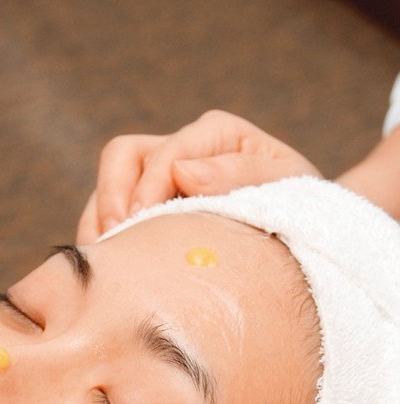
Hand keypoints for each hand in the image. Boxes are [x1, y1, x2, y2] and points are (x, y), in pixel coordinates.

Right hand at [77, 110, 320, 242]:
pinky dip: (104, 240)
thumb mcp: (286, 188)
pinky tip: (115, 268)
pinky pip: (106, 217)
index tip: (138, 225)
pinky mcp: (145, 211)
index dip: (147, 189)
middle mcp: (182, 149)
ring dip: (100, 221)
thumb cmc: (298, 211)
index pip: (165, 153)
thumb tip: (186, 172)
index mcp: (216, 135)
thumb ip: (242, 175)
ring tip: (109, 259)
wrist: (303, 240)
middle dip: (111, 197)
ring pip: (107, 186)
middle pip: (122, 156)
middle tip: (114, 239)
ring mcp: (158, 180)